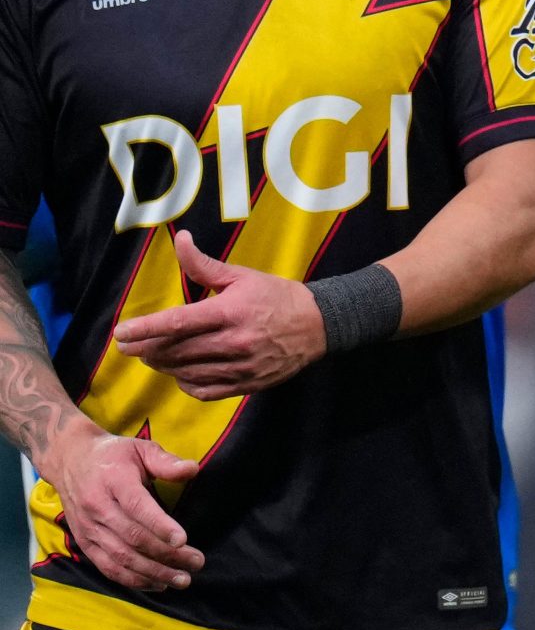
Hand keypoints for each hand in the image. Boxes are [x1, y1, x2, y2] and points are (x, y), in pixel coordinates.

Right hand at [39, 424, 202, 590]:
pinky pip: (108, 567)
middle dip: (166, 554)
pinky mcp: (85, 544)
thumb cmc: (114, 455)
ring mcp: (89, 529)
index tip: (183, 539)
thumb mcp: (140, 448)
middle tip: (196, 563)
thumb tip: (192, 470)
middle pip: (132, 538)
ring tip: (182, 579)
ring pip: (121, 557)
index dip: (160, 525)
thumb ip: (166, 461)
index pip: (137, 507)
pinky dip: (132, 580)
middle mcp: (98, 508)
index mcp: (114, 481)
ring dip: (153, 572)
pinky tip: (157, 584)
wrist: (70, 462)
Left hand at [112, 231, 325, 399]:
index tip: (120, 333)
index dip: (145, 329)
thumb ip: (204, 264)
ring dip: (163, 366)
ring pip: (186, 372)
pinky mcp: (247, 384)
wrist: (319, 325)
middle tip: (130, 345)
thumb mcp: (241, 276)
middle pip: (175, 351)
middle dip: (146, 349)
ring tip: (153, 356)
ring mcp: (240, 366)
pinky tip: (181, 373)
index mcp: (229, 312)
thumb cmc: (276, 296)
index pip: (177, 323)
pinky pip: (205, 390)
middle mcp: (233, 341)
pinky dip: (186, 383)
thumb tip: (180, 239)